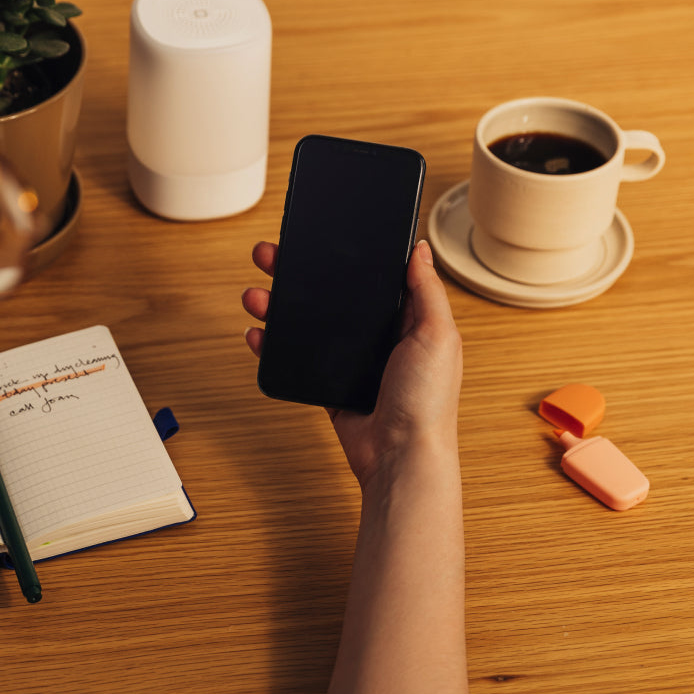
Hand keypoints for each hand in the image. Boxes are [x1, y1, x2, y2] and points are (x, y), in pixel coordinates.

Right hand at [242, 240, 462, 491]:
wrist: (400, 456)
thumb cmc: (429, 402)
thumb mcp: (437, 335)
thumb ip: (427, 291)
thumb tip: (419, 249)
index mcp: (407, 319)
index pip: (370, 277)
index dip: (344, 256)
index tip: (318, 238)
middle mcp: (378, 337)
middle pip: (331, 295)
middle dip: (298, 275)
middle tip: (271, 256)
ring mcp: (351, 361)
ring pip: (308, 324)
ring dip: (278, 306)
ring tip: (256, 294)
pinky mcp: (328, 384)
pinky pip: (296, 358)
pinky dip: (274, 345)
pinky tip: (259, 332)